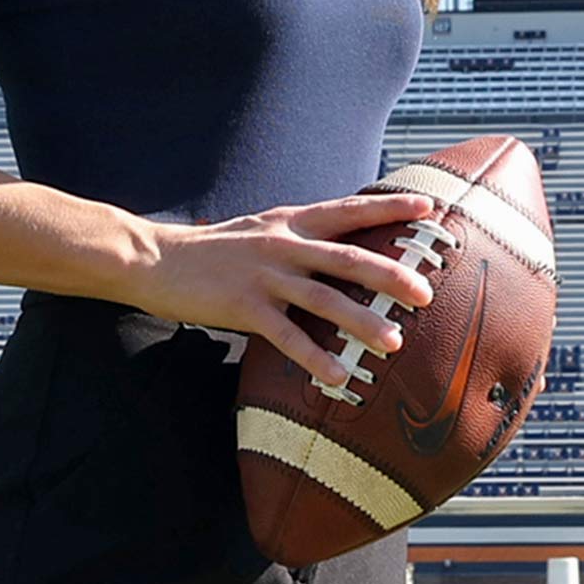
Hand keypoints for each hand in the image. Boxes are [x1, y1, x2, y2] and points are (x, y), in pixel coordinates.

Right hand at [127, 192, 441, 385]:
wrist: (155, 259)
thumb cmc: (215, 250)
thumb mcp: (262, 229)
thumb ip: (300, 235)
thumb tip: (341, 243)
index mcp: (291, 224)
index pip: (348, 211)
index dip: (388, 208)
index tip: (428, 207)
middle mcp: (283, 246)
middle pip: (347, 258)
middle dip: (390, 274)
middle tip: (426, 293)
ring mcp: (264, 277)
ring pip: (324, 299)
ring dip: (361, 322)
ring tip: (394, 343)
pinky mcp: (243, 308)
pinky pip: (287, 337)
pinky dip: (315, 357)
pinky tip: (339, 376)